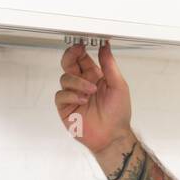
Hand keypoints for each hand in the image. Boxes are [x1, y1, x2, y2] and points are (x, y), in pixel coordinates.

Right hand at [55, 40, 133, 154]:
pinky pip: (61, 95)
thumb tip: (105, 47)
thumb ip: (109, 65)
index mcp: (94, 76)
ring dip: (78, 82)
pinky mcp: (65, 108)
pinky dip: (71, 95)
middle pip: (68, 64)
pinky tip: (83, 100)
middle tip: (77, 52)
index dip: (80, 49)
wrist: (112, 136)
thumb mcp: (119, 85)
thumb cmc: (118, 114)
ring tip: (90, 92)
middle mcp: (82, 84)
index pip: (81, 58)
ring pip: (65, 78)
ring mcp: (72, 95)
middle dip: (70, 56)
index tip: (82, 43)